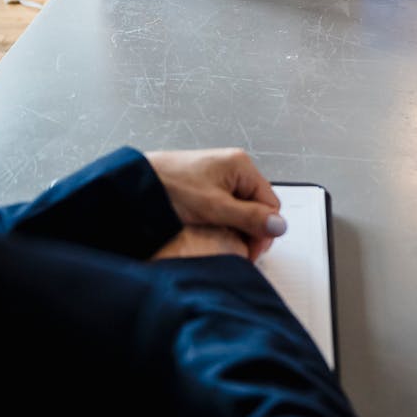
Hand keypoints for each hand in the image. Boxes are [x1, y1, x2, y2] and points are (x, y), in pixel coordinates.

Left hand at [146, 147, 286, 261]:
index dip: (264, 230)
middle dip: (250, 230)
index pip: (270, 203)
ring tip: (219, 237)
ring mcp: (221, 175)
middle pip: (258, 206)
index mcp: (241, 165)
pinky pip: (228, 207)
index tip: (250, 250)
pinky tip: (211, 229)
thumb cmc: (171, 187)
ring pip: (243, 209)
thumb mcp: (215, 208)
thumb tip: (279, 226)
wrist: (136, 184)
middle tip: (234, 248)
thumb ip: (249, 217)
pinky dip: (224, 221)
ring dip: (236, 227)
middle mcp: (234, 167)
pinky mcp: (208, 185)